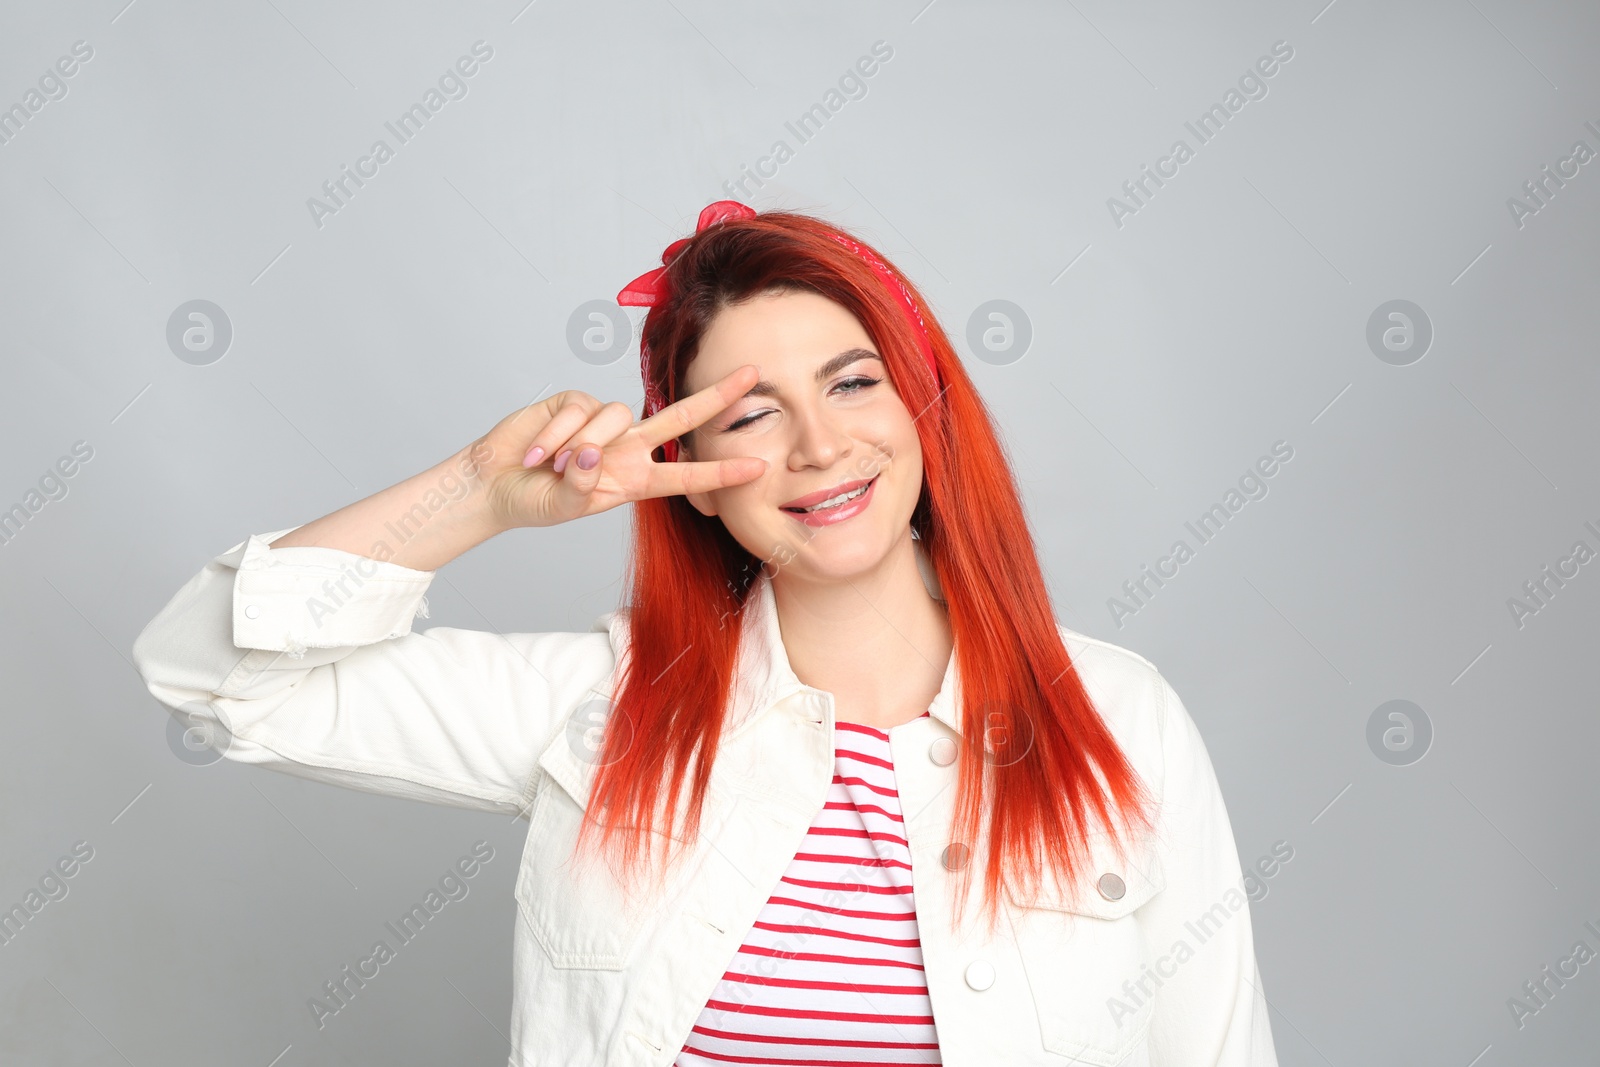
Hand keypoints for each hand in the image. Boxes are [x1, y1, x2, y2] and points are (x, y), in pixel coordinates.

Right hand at [468, 365, 767, 530]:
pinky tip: (535, 453)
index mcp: (635, 479)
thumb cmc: (534, 500)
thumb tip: (593, 453)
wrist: (494, 483)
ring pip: (614, 417)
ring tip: (548, 467)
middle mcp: (627, 447)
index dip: (720, 472)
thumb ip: (582, 485)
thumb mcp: (563, 506)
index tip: (758, 467)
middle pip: (680, 417)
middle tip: (753, 374)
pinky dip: (555, 434)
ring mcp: (603, 423)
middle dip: (716, 396)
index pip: (686, 474)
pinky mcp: (575, 402)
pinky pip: (578, 410)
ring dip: (579, 445)